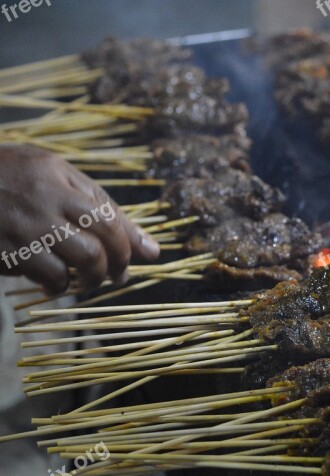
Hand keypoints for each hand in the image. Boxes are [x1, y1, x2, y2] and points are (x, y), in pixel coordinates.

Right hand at [0, 145, 159, 293]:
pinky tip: (53, 283)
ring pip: (83, 258)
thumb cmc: (5, 179)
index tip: (143, 257)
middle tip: (116, 276)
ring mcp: (24, 225)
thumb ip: (97, 203)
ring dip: (92, 278)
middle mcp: (44, 197)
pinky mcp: (6, 251)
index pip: (108, 211)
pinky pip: (50, 275)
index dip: (130, 240)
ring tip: (87, 282)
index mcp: (56, 173)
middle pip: (102, 239)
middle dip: (117, 263)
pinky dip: (59, 285)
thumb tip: (151, 249)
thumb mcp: (49, 175)